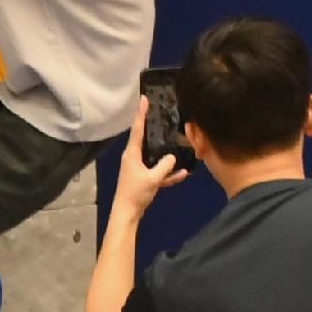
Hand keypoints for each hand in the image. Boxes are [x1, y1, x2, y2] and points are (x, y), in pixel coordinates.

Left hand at [110, 99, 186, 222]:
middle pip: (147, 139)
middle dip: (156, 128)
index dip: (141, 113)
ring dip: (168, 154)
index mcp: (132, 154)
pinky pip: (159, 172)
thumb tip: (172, 156)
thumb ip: (165, 166)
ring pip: (156, 156)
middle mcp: (134, 157)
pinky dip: (169, 173)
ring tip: (181, 144)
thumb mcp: (152, 179)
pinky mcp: (145, 179)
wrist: (128, 214)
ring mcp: (140, 168)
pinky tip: (184, 174)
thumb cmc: (135, 193)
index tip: (144, 98)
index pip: (137, 129)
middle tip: (165, 113)